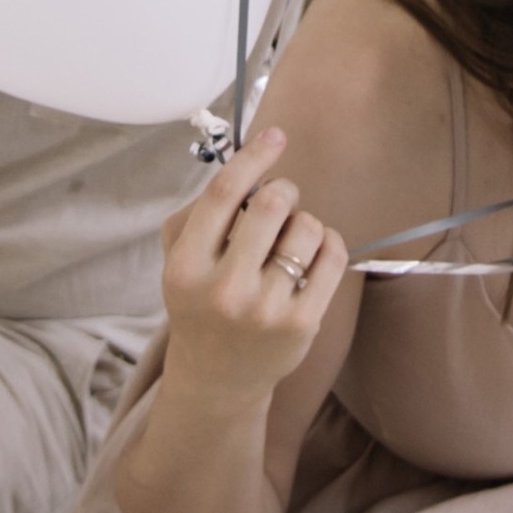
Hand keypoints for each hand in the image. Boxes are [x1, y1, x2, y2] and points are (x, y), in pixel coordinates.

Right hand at [157, 127, 348, 402]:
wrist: (217, 377)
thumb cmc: (201, 302)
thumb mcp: (179, 261)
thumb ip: (201, 213)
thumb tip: (252, 162)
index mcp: (186, 267)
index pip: (223, 195)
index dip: (254, 157)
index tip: (277, 135)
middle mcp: (224, 289)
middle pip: (273, 204)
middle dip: (284, 190)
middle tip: (281, 200)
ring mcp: (265, 309)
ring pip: (308, 228)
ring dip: (305, 222)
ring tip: (291, 241)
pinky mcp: (301, 323)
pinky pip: (333, 256)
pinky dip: (329, 243)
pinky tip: (314, 255)